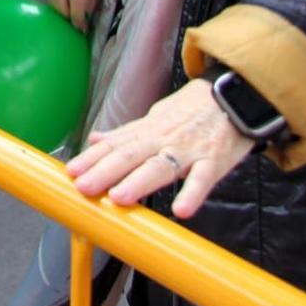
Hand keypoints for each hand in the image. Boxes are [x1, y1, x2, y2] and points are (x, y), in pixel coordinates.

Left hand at [67, 78, 255, 218]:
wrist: (235, 96)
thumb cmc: (193, 111)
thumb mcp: (156, 117)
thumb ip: (127, 133)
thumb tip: (95, 139)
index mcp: (148, 131)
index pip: (115, 145)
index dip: (92, 158)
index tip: (70, 171)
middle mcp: (163, 139)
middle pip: (131, 155)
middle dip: (105, 171)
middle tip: (84, 186)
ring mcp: (188, 150)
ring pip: (161, 166)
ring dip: (139, 182)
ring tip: (119, 197)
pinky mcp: (215, 160)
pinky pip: (204, 178)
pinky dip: (193, 193)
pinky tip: (181, 209)